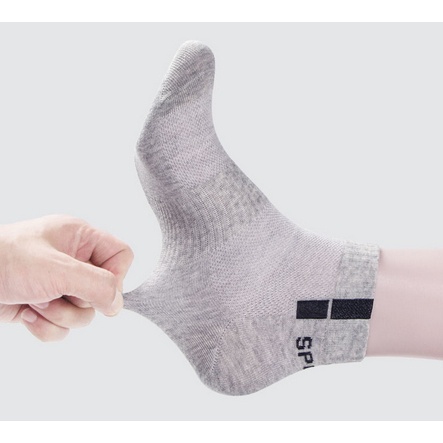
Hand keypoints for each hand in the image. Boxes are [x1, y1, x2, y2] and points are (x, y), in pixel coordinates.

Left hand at [0, 214, 133, 340]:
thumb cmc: (4, 261)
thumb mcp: (58, 270)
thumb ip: (96, 285)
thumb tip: (117, 304)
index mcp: (80, 238)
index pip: (121, 255)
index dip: (116, 276)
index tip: (99, 290)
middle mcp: (73, 260)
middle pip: (103, 290)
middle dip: (78, 301)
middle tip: (55, 293)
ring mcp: (59, 284)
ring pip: (84, 313)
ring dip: (60, 315)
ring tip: (36, 302)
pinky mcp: (45, 305)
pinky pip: (64, 326)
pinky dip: (46, 326)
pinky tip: (27, 313)